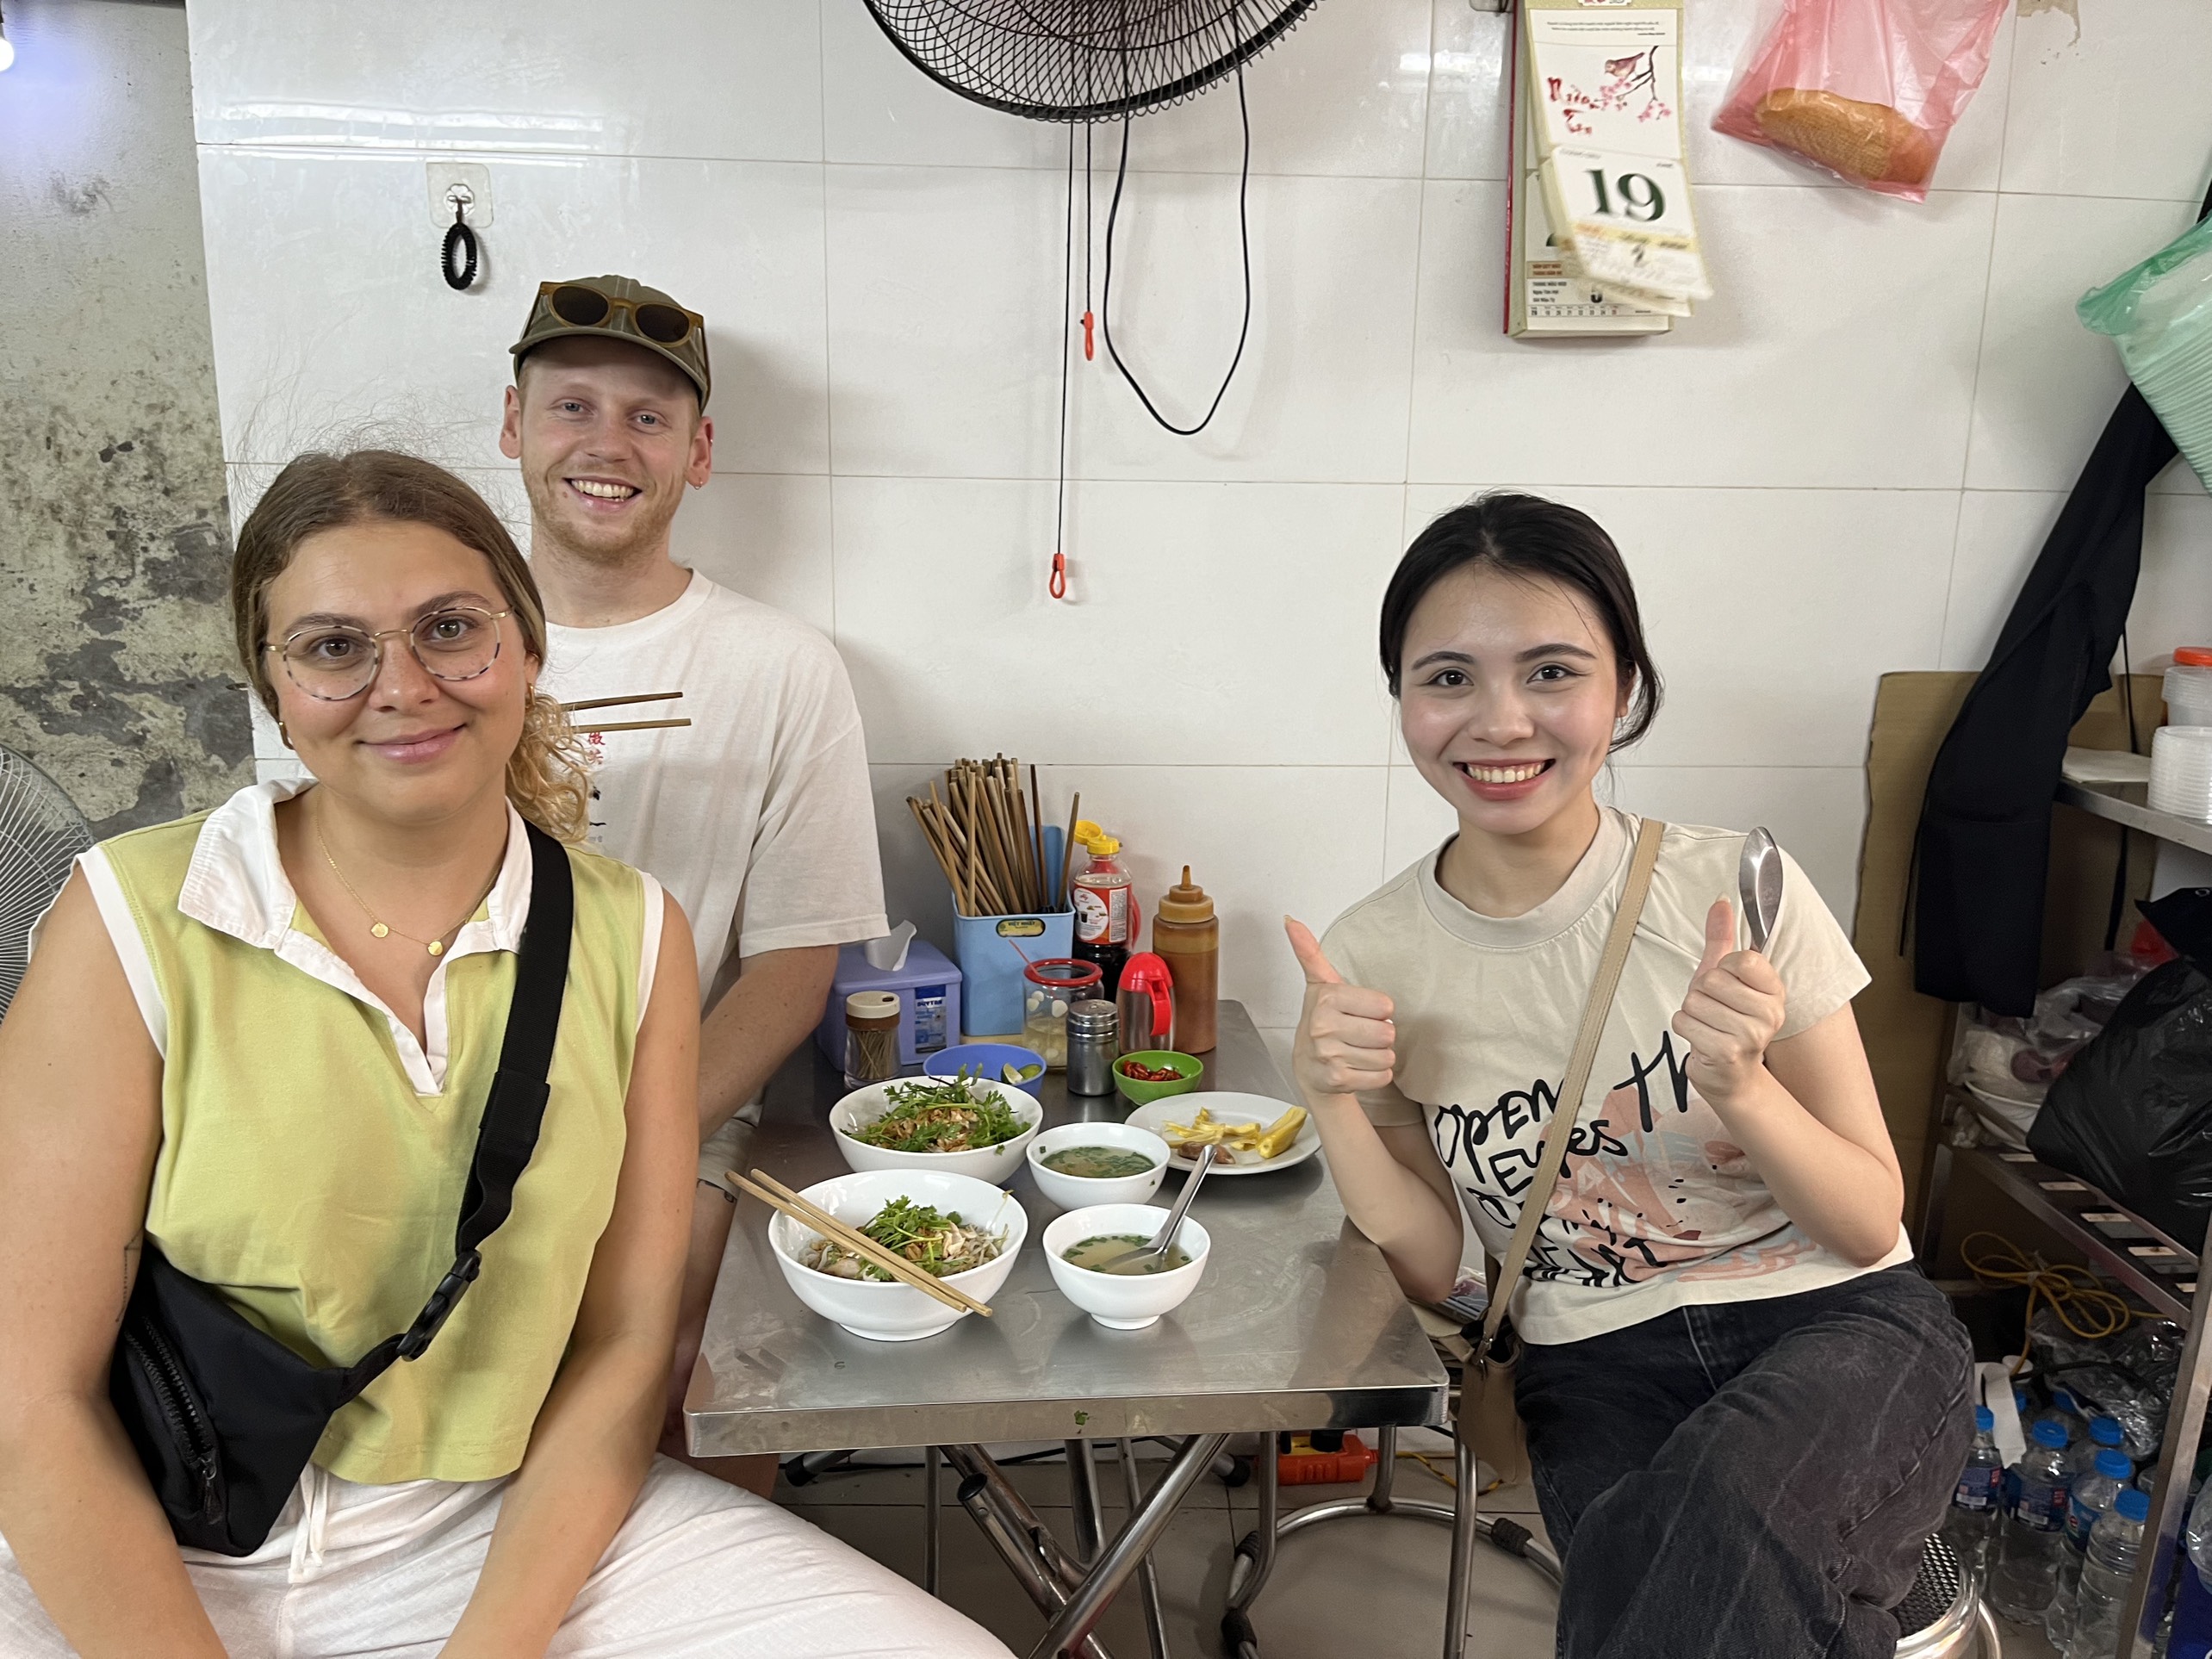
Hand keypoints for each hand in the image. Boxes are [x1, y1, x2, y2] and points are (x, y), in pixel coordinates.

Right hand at [1285, 918, 1396, 1104]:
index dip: (1379, 1011)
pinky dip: (1377, 1075)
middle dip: (1380, 1036)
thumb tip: (1291, 921)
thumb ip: (1309, 952)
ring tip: (1359, 1050)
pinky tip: (1359, 1067)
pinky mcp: (1338, 1079)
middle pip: (1386, 1033)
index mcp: (1327, 999)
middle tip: (1360, 1034)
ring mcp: (1330, 1055)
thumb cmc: (1322, 1022)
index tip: (1360, 1013)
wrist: (1309, 1068)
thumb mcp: (1319, 985)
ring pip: (1386, 1056)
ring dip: (1379, 1056)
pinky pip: (1382, 1076)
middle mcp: (1324, 1027)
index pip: (1385, 1005)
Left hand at [1670, 899, 1786, 1106]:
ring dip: (1692, 1012)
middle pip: (1712, 980)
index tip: (1728, 982)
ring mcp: (1750, 1035)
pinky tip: (1702, 1038)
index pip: (1744, 959)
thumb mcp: (1724, 977)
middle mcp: (1769, 1013)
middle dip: (1702, 993)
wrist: (1731, 1075)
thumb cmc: (1725, 1023)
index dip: (1724, 967)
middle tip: (1714, 1009)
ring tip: (1708, 1025)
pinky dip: (1685, 1028)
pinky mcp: (1727, 1053)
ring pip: (1695, 1001)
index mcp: (1774, 991)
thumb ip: (1721, 938)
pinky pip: (1684, 1022)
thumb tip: (1721, 902)